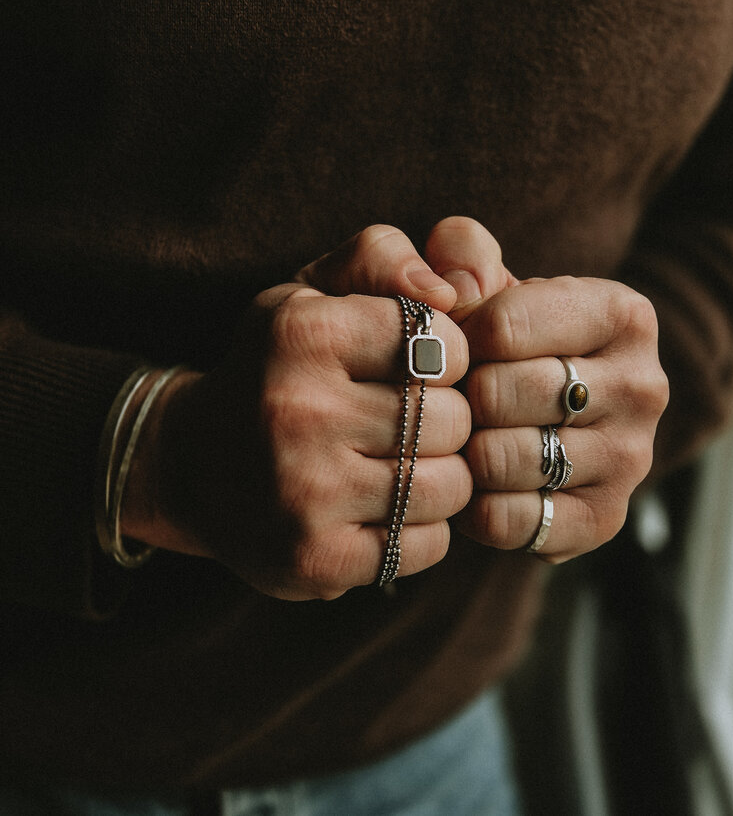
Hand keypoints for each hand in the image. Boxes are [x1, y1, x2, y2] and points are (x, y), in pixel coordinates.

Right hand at [123, 227, 470, 599]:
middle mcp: (299, 412)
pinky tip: (382, 508)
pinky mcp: (315, 561)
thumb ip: (381, 258)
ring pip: (450, 486)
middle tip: (408, 420)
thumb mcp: (310, 294)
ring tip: (398, 463)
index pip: (444, 343)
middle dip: (445, 418)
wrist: (191, 464)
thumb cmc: (273, 368)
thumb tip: (455, 289)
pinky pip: (429, 544)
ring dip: (439, 476)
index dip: (447, 355)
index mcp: (303, 335)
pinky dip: (422, 528)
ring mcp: (305, 495)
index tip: (417, 366)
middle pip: (453, 419)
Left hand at [427, 217, 668, 562]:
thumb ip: (460, 252)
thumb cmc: (500, 335)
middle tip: (449, 397)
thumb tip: (450, 288)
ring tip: (461, 435)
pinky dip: (473, 505)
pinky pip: (509, 521)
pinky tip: (477, 482)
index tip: (451, 345)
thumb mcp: (483, 276)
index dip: (452, 339)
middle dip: (455, 396)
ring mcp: (631, 459)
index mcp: (623, 313)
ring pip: (501, 459)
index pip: (503, 325)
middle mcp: (643, 386)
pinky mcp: (604, 519)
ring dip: (461, 451)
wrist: (531, 411)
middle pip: (500, 394)